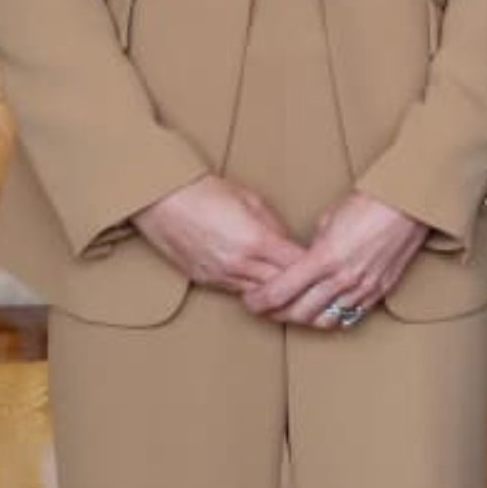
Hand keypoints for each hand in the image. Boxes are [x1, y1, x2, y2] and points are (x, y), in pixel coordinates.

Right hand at [130, 175, 305, 293]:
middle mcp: (239, 263)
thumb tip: (288, 243)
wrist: (162, 200)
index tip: (324, 266)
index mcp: (256, 240)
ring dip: (276, 294)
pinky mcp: (205, 280)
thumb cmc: (204, 192)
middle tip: (315, 286)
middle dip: (299, 287)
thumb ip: (274, 226)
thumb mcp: (251, 200)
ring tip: (293, 290)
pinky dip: (253, 290)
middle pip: (281, 287)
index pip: (297, 265)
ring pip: (259, 295)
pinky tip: (263, 286)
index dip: (313, 267)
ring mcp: (220, 275)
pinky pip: (237, 292)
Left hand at [243, 192, 431, 328]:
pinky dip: (332, 317)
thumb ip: (313, 248)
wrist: (408, 204)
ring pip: (323, 321)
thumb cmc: (369, 203)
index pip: (279, 292)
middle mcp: (342, 278)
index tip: (251, 301)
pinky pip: (350, 316)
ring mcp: (362, 288)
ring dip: (303, 319)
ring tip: (294, 311)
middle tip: (266, 309)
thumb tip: (302, 263)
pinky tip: (323, 310)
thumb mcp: (328, 220)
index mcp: (324, 257)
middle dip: (276, 314)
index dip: (259, 301)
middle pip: (298, 313)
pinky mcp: (379, 291)